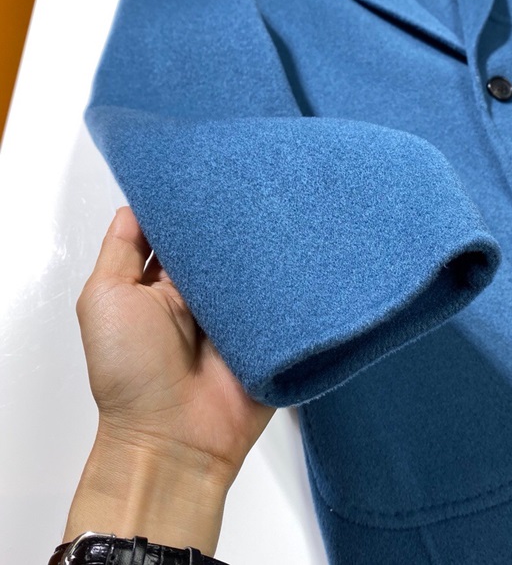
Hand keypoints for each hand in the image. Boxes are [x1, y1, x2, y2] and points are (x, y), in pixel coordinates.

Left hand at [64, 207, 274, 553]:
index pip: (181, 233)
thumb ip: (121, 250)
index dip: (191, 205)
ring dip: (265, 249)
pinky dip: (291, 281)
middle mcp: (203, 294)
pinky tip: (304, 251)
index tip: (210, 172)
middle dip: (234, 221)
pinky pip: (284, 299)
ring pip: (256, 268)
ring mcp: (238, 314)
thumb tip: (138, 204)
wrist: (176, 440)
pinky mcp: (270, 334)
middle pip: (222, 246)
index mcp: (163, 284)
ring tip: (284, 208)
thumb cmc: (130, 372)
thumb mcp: (106, 299)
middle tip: (256, 183)